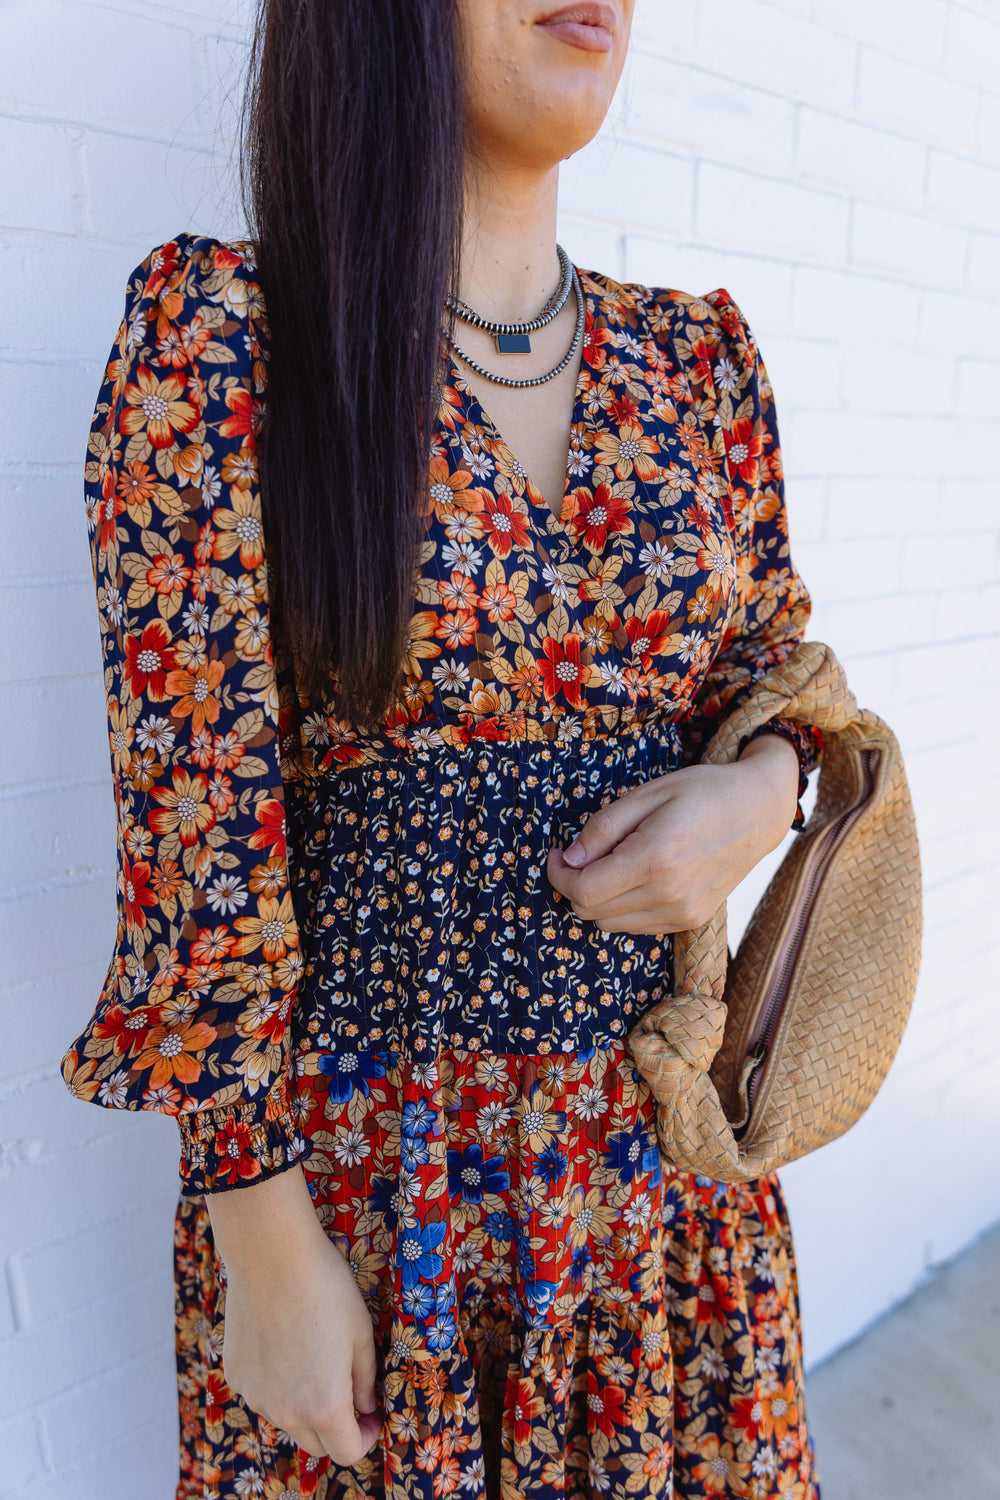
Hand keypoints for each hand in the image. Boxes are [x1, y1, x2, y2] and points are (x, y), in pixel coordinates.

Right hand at [206, 1164, 380, 1464]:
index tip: (371, 1417)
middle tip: (349, 1395)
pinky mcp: (237, 1376)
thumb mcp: (361, 1333)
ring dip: (305, 1408)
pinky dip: (278, 1385)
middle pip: (315, 1445)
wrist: (272, 1256)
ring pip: (287, 1420)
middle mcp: (286, 1412)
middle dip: (336, 1429)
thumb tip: (365, 1406)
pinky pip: (263, 1394)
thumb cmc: (326, 1289)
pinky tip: (285, 1345)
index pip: (347, 1453)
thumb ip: (365, 1380)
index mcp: (324, 1406)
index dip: (366, 1438)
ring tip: (315, 1360)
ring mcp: (257, 1396)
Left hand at [546, 732, 799, 934]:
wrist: (759, 811)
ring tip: (616, 862)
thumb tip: (568, 859)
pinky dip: (624, 907)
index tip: (557, 855)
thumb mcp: (648, 793)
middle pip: (591, 912)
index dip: (558, 876)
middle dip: (575, 885)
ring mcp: (682, 913)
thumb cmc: (703, 792)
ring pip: (610, 924)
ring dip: (600, 898)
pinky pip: (637, 926)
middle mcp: (669, 894)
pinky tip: (638, 876)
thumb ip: (603, 828)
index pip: (583, 891)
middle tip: (583, 855)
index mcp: (655, 858)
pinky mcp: (691, 921)